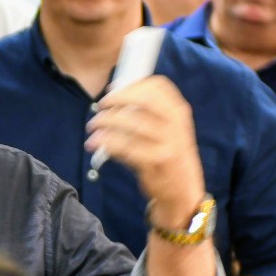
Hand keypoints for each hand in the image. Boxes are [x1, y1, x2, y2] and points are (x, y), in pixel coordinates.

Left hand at [86, 76, 206, 227]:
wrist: (183, 191)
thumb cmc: (169, 156)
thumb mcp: (169, 130)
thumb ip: (150, 113)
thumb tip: (116, 95)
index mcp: (179, 112)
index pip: (157, 86)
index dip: (132, 85)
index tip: (112, 90)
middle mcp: (176, 125)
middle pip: (144, 100)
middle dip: (117, 99)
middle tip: (100, 106)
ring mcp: (168, 143)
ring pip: (132, 122)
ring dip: (106, 122)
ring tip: (93, 127)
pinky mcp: (155, 162)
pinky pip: (125, 146)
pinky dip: (106, 142)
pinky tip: (95, 144)